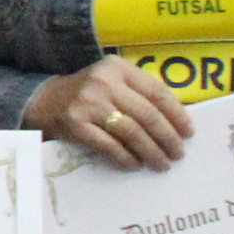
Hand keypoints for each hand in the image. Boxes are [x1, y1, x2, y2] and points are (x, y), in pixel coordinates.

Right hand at [23, 58, 192, 169]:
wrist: (44, 102)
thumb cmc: (89, 95)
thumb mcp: (113, 83)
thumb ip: (140, 94)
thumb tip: (177, 123)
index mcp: (118, 68)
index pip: (157, 92)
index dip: (177, 115)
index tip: (188, 134)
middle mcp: (104, 82)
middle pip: (147, 114)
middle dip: (167, 138)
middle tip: (178, 155)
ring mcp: (88, 103)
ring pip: (131, 132)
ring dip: (151, 152)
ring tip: (161, 164)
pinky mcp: (76, 124)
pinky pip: (109, 146)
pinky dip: (125, 158)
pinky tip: (135, 165)